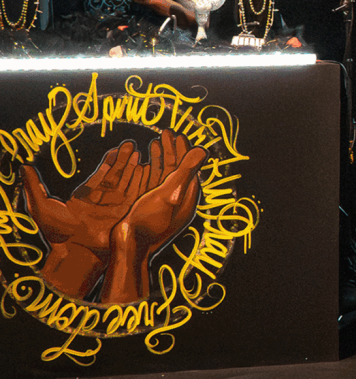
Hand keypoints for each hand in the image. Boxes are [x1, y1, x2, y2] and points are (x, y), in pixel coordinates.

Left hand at [20, 142, 146, 298]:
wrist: (76, 251)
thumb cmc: (58, 232)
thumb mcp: (41, 206)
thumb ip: (34, 186)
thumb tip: (24, 167)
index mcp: (86, 197)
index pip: (101, 175)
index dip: (110, 161)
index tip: (116, 148)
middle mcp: (103, 200)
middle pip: (117, 175)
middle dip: (124, 159)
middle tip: (131, 144)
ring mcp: (116, 207)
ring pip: (128, 182)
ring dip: (134, 167)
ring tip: (139, 151)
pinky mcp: (127, 213)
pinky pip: (136, 193)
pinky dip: (142, 180)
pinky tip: (145, 167)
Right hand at [102, 130, 205, 305]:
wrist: (129, 247)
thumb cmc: (150, 221)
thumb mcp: (170, 193)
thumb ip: (185, 171)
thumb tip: (202, 150)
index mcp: (187, 197)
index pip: (189, 167)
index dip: (184, 149)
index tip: (179, 134)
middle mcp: (178, 200)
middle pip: (178, 169)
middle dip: (173, 149)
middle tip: (165, 132)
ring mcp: (164, 204)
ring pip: (165, 174)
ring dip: (162, 157)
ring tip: (155, 141)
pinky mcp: (150, 207)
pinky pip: (153, 183)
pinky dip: (150, 169)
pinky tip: (144, 162)